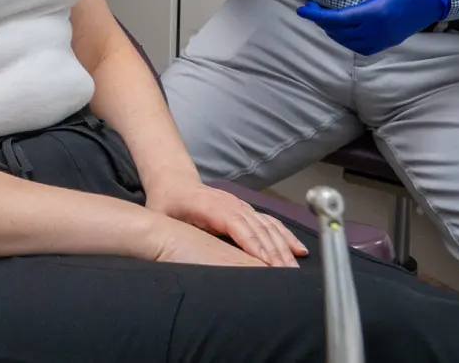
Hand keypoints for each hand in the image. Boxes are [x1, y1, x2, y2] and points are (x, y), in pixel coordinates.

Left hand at [147, 179, 306, 267]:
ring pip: (267, 226)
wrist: (174, 183)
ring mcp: (240, 206)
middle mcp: (230, 204)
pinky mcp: (246, 210)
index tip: (267, 263)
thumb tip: (171, 254)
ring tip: (295, 268)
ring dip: (283, 247)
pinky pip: (269, 222)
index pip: (236, 224)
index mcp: (209, 205)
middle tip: (287, 275)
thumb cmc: (165, 205)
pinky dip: (285, 235)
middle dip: (274, 252)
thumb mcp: (160, 217)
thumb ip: (166, 235)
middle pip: (257, 228)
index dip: (252, 243)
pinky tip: (298, 249)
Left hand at [298, 0, 450, 55]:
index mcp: (375, 13)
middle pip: (340, 33)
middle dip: (322, 22)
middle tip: (312, 7)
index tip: (301, 9)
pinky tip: (345, 29)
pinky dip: (349, 41)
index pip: (337, 19)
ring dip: (334, 33)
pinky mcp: (390, 42)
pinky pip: (363, 48)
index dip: (315, 15)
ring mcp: (385, 39)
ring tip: (325, 17)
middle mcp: (379, 31)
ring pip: (350, 44)